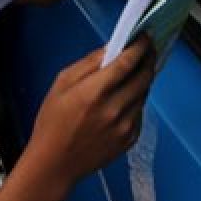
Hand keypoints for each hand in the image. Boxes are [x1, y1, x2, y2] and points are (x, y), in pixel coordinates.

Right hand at [23, 39, 155, 197]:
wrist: (54, 164)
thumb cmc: (52, 121)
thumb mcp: (62, 83)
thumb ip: (89, 63)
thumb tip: (112, 48)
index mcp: (95, 91)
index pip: (127, 62)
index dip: (140, 46)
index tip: (144, 37)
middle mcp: (115, 108)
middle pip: (143, 76)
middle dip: (148, 59)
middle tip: (147, 49)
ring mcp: (125, 126)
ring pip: (144, 94)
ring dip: (142, 79)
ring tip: (135, 71)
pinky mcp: (130, 139)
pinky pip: (139, 112)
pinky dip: (136, 101)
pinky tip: (125, 98)